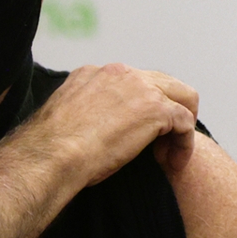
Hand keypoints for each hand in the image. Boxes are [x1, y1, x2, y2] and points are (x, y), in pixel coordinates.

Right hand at [43, 64, 198, 183]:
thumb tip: (90, 130)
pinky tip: (172, 164)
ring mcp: (140, 88)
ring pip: (183, 97)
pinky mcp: (156, 108)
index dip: (140, 108)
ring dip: (180, 127)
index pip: (132, 82)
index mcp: (94, 73)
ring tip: (170, 155)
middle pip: (163, 83)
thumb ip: (83, 114)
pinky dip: (184, 145)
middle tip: (161, 143)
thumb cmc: (51, 150)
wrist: (51, 156)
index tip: (135, 134)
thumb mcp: (66, 120)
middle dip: (168, 111)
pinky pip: (185, 122)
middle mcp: (120, 73)